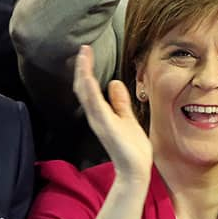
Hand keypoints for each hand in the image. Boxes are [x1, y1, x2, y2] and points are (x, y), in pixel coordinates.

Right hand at [72, 45, 152, 180]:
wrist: (135, 169)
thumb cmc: (131, 147)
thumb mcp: (127, 118)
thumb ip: (119, 102)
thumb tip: (114, 83)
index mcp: (101, 112)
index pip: (88, 87)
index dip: (86, 69)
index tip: (87, 51)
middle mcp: (96, 115)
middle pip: (83, 87)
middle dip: (82, 67)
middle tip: (83, 48)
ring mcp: (99, 121)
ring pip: (86, 94)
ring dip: (84, 73)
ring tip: (83, 56)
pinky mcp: (106, 127)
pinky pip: (95, 106)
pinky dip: (90, 91)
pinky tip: (87, 78)